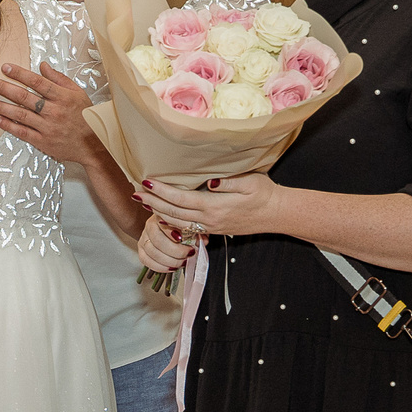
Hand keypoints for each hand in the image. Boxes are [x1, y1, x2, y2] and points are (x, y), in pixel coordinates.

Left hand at [0, 61, 98, 163]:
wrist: (94, 145)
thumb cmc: (86, 117)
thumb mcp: (78, 93)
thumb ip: (59, 79)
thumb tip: (42, 66)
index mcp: (63, 97)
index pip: (37, 82)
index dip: (20, 74)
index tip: (5, 68)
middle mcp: (54, 111)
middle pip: (24, 97)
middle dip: (4, 88)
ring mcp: (47, 127)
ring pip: (20, 114)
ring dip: (2, 107)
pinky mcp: (43, 142)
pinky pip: (22, 132)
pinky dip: (9, 126)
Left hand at [135, 172, 284, 238]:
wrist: (276, 214)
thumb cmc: (264, 194)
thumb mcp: (250, 181)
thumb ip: (228, 182)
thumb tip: (209, 182)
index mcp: (215, 206)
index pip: (180, 199)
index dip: (161, 191)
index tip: (147, 181)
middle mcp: (209, 220)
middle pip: (173, 213)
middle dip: (152, 202)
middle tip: (135, 192)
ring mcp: (210, 227)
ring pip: (177, 223)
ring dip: (158, 213)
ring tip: (144, 203)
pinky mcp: (213, 229)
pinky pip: (186, 228)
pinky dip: (170, 221)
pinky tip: (162, 215)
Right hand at [138, 213, 197, 275]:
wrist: (170, 231)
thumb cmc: (182, 228)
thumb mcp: (192, 226)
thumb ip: (197, 232)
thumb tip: (203, 241)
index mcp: (162, 216)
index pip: (164, 225)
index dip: (174, 235)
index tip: (186, 242)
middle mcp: (150, 226)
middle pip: (157, 241)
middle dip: (175, 251)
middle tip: (189, 254)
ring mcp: (144, 238)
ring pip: (152, 252)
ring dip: (169, 261)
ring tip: (182, 262)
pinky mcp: (142, 251)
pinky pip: (146, 261)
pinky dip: (160, 267)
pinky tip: (171, 267)